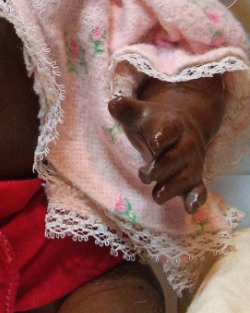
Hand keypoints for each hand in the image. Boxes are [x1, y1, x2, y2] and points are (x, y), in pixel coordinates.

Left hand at [108, 93, 207, 214]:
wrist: (181, 130)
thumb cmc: (154, 124)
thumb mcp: (140, 114)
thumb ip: (126, 109)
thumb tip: (114, 104)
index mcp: (172, 125)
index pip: (170, 129)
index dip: (163, 135)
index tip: (155, 142)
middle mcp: (185, 144)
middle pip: (179, 156)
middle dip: (162, 167)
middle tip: (144, 174)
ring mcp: (191, 163)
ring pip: (187, 176)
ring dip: (172, 187)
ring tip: (156, 195)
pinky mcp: (194, 180)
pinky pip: (199, 190)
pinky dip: (197, 199)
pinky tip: (190, 208)